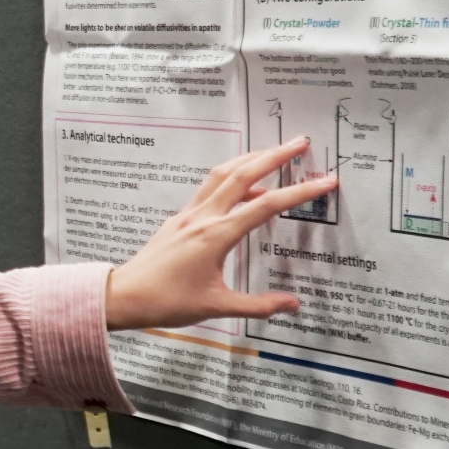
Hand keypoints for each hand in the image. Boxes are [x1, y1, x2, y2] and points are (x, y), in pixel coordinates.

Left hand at [104, 137, 337, 330]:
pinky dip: (230, 179)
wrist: (123, 295)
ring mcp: (188, 214)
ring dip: (249, 160)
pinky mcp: (179, 219)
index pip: (266, 205)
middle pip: (241, 173)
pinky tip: (244, 191)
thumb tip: (293, 304)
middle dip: (273, 155)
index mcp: (216, 235)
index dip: (299, 192)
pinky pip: (208, 189)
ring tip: (273, 153)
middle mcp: (202, 217)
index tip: (324, 180)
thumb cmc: (167, 302)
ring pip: (221, 174)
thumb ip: (258, 305)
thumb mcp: (217, 306)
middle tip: (300, 142)